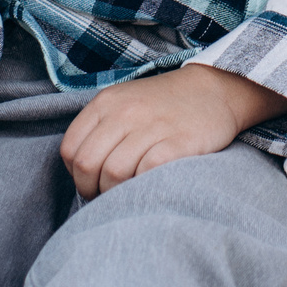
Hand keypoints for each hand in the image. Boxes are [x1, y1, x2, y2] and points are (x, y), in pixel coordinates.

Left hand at [59, 64, 286, 199]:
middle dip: (92, 190)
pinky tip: (149, 186)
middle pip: (88, 164)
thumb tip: (81, 173)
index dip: (76, 175)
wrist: (215, 90)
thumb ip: (100, 130)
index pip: (71, 149)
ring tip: (128, 194)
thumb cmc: (164, 105)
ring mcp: (152, 127)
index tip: (92, 183)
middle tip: (107, 196)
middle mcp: (125, 112)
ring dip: (116, 193)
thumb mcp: (124, 103)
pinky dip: (142, 186)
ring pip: (113, 173)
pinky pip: (146, 174)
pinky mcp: (177, 143)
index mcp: (106, 102)